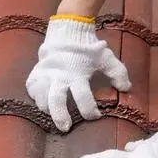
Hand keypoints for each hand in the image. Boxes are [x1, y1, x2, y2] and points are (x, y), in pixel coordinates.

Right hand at [26, 16, 130, 131]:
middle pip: (56, 99)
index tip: (95, 115)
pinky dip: (35, 96)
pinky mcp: (37, 71)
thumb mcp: (106, 57)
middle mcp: (60, 75)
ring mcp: (46, 73)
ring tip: (52, 114)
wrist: (68, 29)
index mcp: (78, 73)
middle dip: (60, 115)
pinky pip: (31, 87)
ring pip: (41, 96)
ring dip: (46, 108)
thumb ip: (118, 73)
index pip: (83, 96)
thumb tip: (126, 88)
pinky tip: (42, 101)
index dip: (90, 110)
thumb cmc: (88, 47)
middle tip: (65, 127)